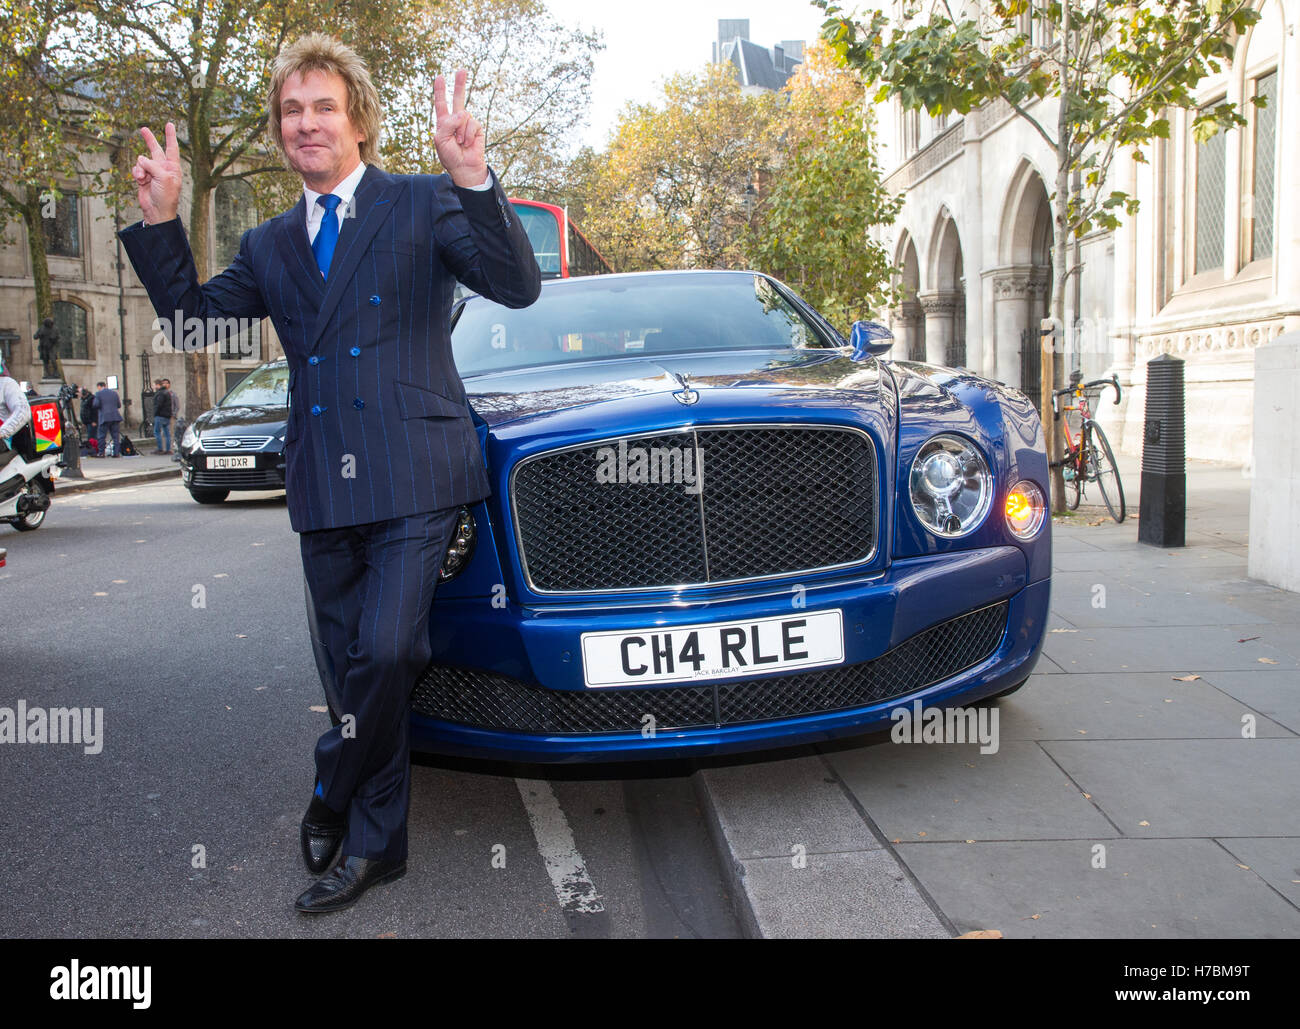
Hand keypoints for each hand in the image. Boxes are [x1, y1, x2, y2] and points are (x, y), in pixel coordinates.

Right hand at [132, 122, 182, 224]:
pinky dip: (137, 173)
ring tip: (144, 178)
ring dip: (141, 168)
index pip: (172, 148)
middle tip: (143, 129)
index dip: (170, 136)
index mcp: (173, 167)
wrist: (157, 210)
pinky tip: (140, 180)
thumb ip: (153, 165)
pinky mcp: (143, 177)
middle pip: (155, 149)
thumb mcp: (164, 178)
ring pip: (142, 161)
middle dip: (149, 139)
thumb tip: (141, 159)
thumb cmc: (166, 197)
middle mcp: (163, 168)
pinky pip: (137, 168)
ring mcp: (152, 172)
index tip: (169, 124)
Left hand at [433, 69, 487, 188]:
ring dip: (460, 131)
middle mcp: (456, 121)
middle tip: (462, 70)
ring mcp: (467, 124)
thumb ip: (447, 124)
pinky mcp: (477, 129)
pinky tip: (467, 143)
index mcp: (444, 123)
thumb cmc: (450, 156)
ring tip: (460, 143)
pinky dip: (468, 134)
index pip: (441, 104)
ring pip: (464, 115)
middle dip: (459, 84)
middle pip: (458, 99)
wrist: (464, 168)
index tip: (440, 77)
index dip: (440, 91)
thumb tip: (462, 113)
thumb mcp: (440, 139)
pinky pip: (472, 123)